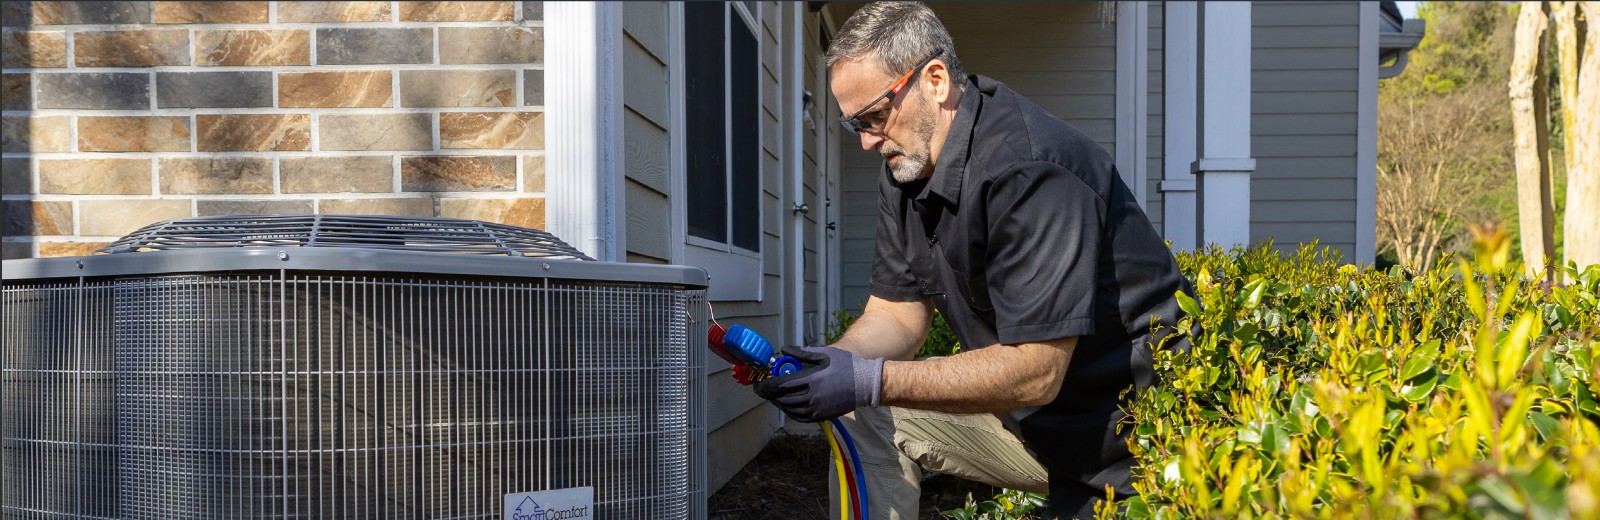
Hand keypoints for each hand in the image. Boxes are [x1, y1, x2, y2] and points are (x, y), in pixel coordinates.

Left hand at [754, 345, 883, 422]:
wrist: (865, 383)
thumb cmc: (845, 365)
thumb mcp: (824, 353)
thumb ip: (801, 353)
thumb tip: (783, 350)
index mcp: (810, 380)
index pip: (779, 386)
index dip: (764, 385)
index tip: (758, 383)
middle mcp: (811, 397)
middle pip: (781, 399)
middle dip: (769, 394)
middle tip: (763, 388)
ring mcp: (817, 409)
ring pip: (789, 409)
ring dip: (779, 402)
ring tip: (774, 395)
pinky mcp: (822, 416)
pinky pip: (800, 417)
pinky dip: (790, 412)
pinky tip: (788, 405)